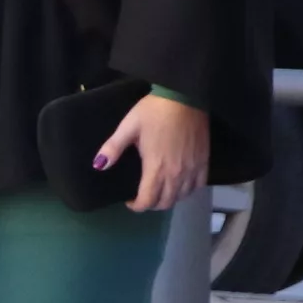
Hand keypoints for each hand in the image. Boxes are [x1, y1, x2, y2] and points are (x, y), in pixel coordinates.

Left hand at [101, 92, 210, 215]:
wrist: (184, 97)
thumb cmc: (153, 112)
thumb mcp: (128, 127)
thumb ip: (113, 148)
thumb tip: (98, 166)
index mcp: (156, 168)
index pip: (148, 200)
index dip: (137, 206)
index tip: (129, 201)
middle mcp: (176, 174)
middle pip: (165, 202)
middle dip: (152, 204)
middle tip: (143, 196)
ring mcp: (193, 169)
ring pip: (182, 196)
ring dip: (169, 198)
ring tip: (159, 191)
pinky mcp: (205, 161)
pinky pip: (198, 185)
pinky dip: (188, 190)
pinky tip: (180, 184)